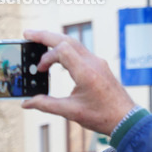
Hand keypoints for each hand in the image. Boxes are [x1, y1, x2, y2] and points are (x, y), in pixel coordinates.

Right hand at [21, 29, 137, 135]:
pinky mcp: (98, 65)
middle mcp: (92, 62)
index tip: (39, 70)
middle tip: (27, 34)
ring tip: (39, 40)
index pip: (62, 50)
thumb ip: (46, 105)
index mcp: (86, 72)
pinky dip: (64, 49)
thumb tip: (26, 103)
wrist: (125, 118)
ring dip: (55, 40)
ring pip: (73, 43)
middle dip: (45, 36)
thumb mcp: (70, 111)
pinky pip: (79, 51)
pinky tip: (57, 56)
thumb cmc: (101, 115)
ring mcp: (97, 62)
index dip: (46, 58)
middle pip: (66, 40)